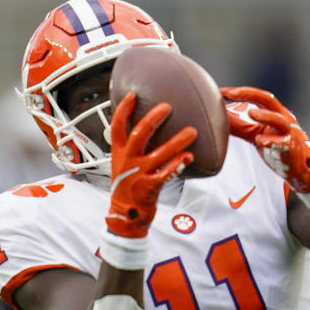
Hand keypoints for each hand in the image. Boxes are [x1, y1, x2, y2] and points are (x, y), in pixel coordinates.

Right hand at [105, 91, 196, 238]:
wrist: (125, 215)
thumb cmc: (129, 187)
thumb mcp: (124, 165)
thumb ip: (133, 149)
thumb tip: (148, 130)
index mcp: (119, 153)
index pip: (117, 126)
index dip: (124, 109)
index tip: (133, 94)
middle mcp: (127, 161)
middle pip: (139, 134)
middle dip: (153, 119)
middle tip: (168, 107)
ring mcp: (138, 174)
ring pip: (158, 154)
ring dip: (176, 141)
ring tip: (192, 131)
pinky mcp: (148, 188)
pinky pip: (166, 174)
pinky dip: (177, 165)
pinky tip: (189, 156)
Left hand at [220, 86, 309, 192]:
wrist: (300, 168)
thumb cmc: (278, 147)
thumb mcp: (256, 133)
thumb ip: (239, 125)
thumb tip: (217, 118)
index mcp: (275, 112)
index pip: (258, 96)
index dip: (240, 92)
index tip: (222, 92)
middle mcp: (283, 118)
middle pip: (269, 100)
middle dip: (249, 94)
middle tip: (231, 94)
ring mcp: (289, 133)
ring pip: (279, 120)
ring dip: (266, 116)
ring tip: (251, 114)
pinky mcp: (291, 149)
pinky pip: (283, 143)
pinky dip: (271, 141)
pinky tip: (260, 141)